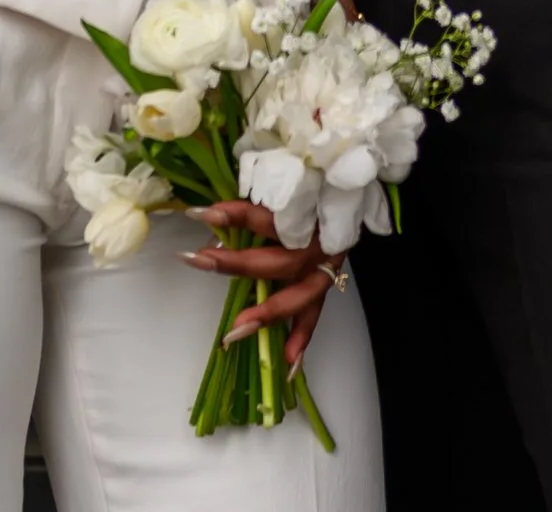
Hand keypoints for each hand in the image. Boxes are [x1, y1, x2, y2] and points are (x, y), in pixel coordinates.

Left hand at [178, 199, 345, 375]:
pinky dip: (302, 338)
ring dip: (267, 312)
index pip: (267, 213)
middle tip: (201, 262)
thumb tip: (213, 226)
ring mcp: (324, 265)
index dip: (235, 213)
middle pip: (279, 258)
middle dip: (238, 263)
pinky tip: (287, 364)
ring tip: (236, 330)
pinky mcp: (327, 283)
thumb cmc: (310, 189)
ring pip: (298, 293)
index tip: (200, 214)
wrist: (351, 195)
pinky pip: (315, 314)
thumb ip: (255, 205)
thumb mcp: (285, 188)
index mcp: (308, 211)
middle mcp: (318, 241)